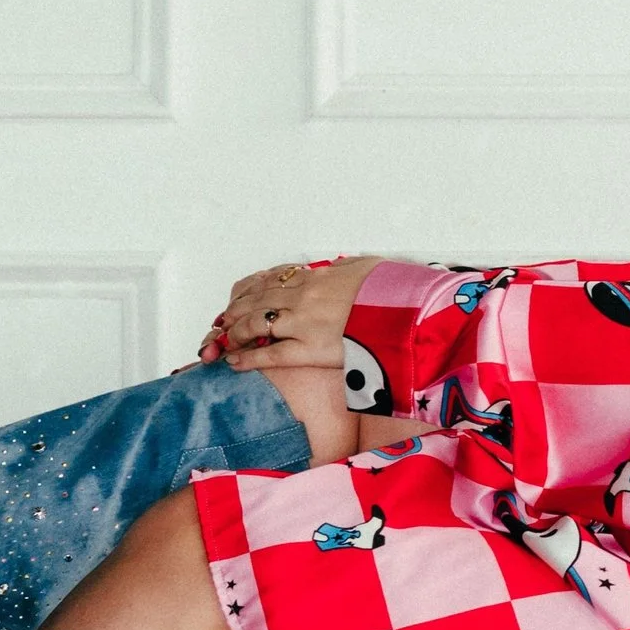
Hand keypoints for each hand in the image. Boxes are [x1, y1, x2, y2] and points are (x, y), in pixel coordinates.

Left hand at [200, 257, 381, 374]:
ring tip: (225, 343)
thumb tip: (345, 266)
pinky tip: (235, 363)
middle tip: (223, 324)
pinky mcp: (312, 348)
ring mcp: (306, 321)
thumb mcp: (368, 268)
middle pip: (257, 300)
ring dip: (236, 334)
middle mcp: (305, 295)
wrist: (406, 310)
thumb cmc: (390, 291)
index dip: (250, 293)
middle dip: (235, 313)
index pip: (271, 281)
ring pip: (257, 324)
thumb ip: (350, 268)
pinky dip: (249, 358)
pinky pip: (272, 354)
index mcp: (317, 277)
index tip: (239, 301)